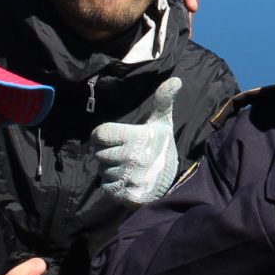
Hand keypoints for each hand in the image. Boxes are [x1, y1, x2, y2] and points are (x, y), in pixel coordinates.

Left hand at [95, 76, 182, 206]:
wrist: (175, 182)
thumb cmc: (162, 147)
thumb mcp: (162, 123)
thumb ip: (163, 101)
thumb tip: (176, 79)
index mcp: (138, 137)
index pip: (100, 134)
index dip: (103, 136)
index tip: (115, 139)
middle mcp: (134, 157)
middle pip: (99, 154)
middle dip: (108, 154)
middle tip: (127, 155)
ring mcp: (131, 178)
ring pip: (102, 171)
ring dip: (111, 171)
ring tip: (130, 169)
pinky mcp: (128, 195)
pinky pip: (106, 187)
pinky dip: (113, 186)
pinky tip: (128, 182)